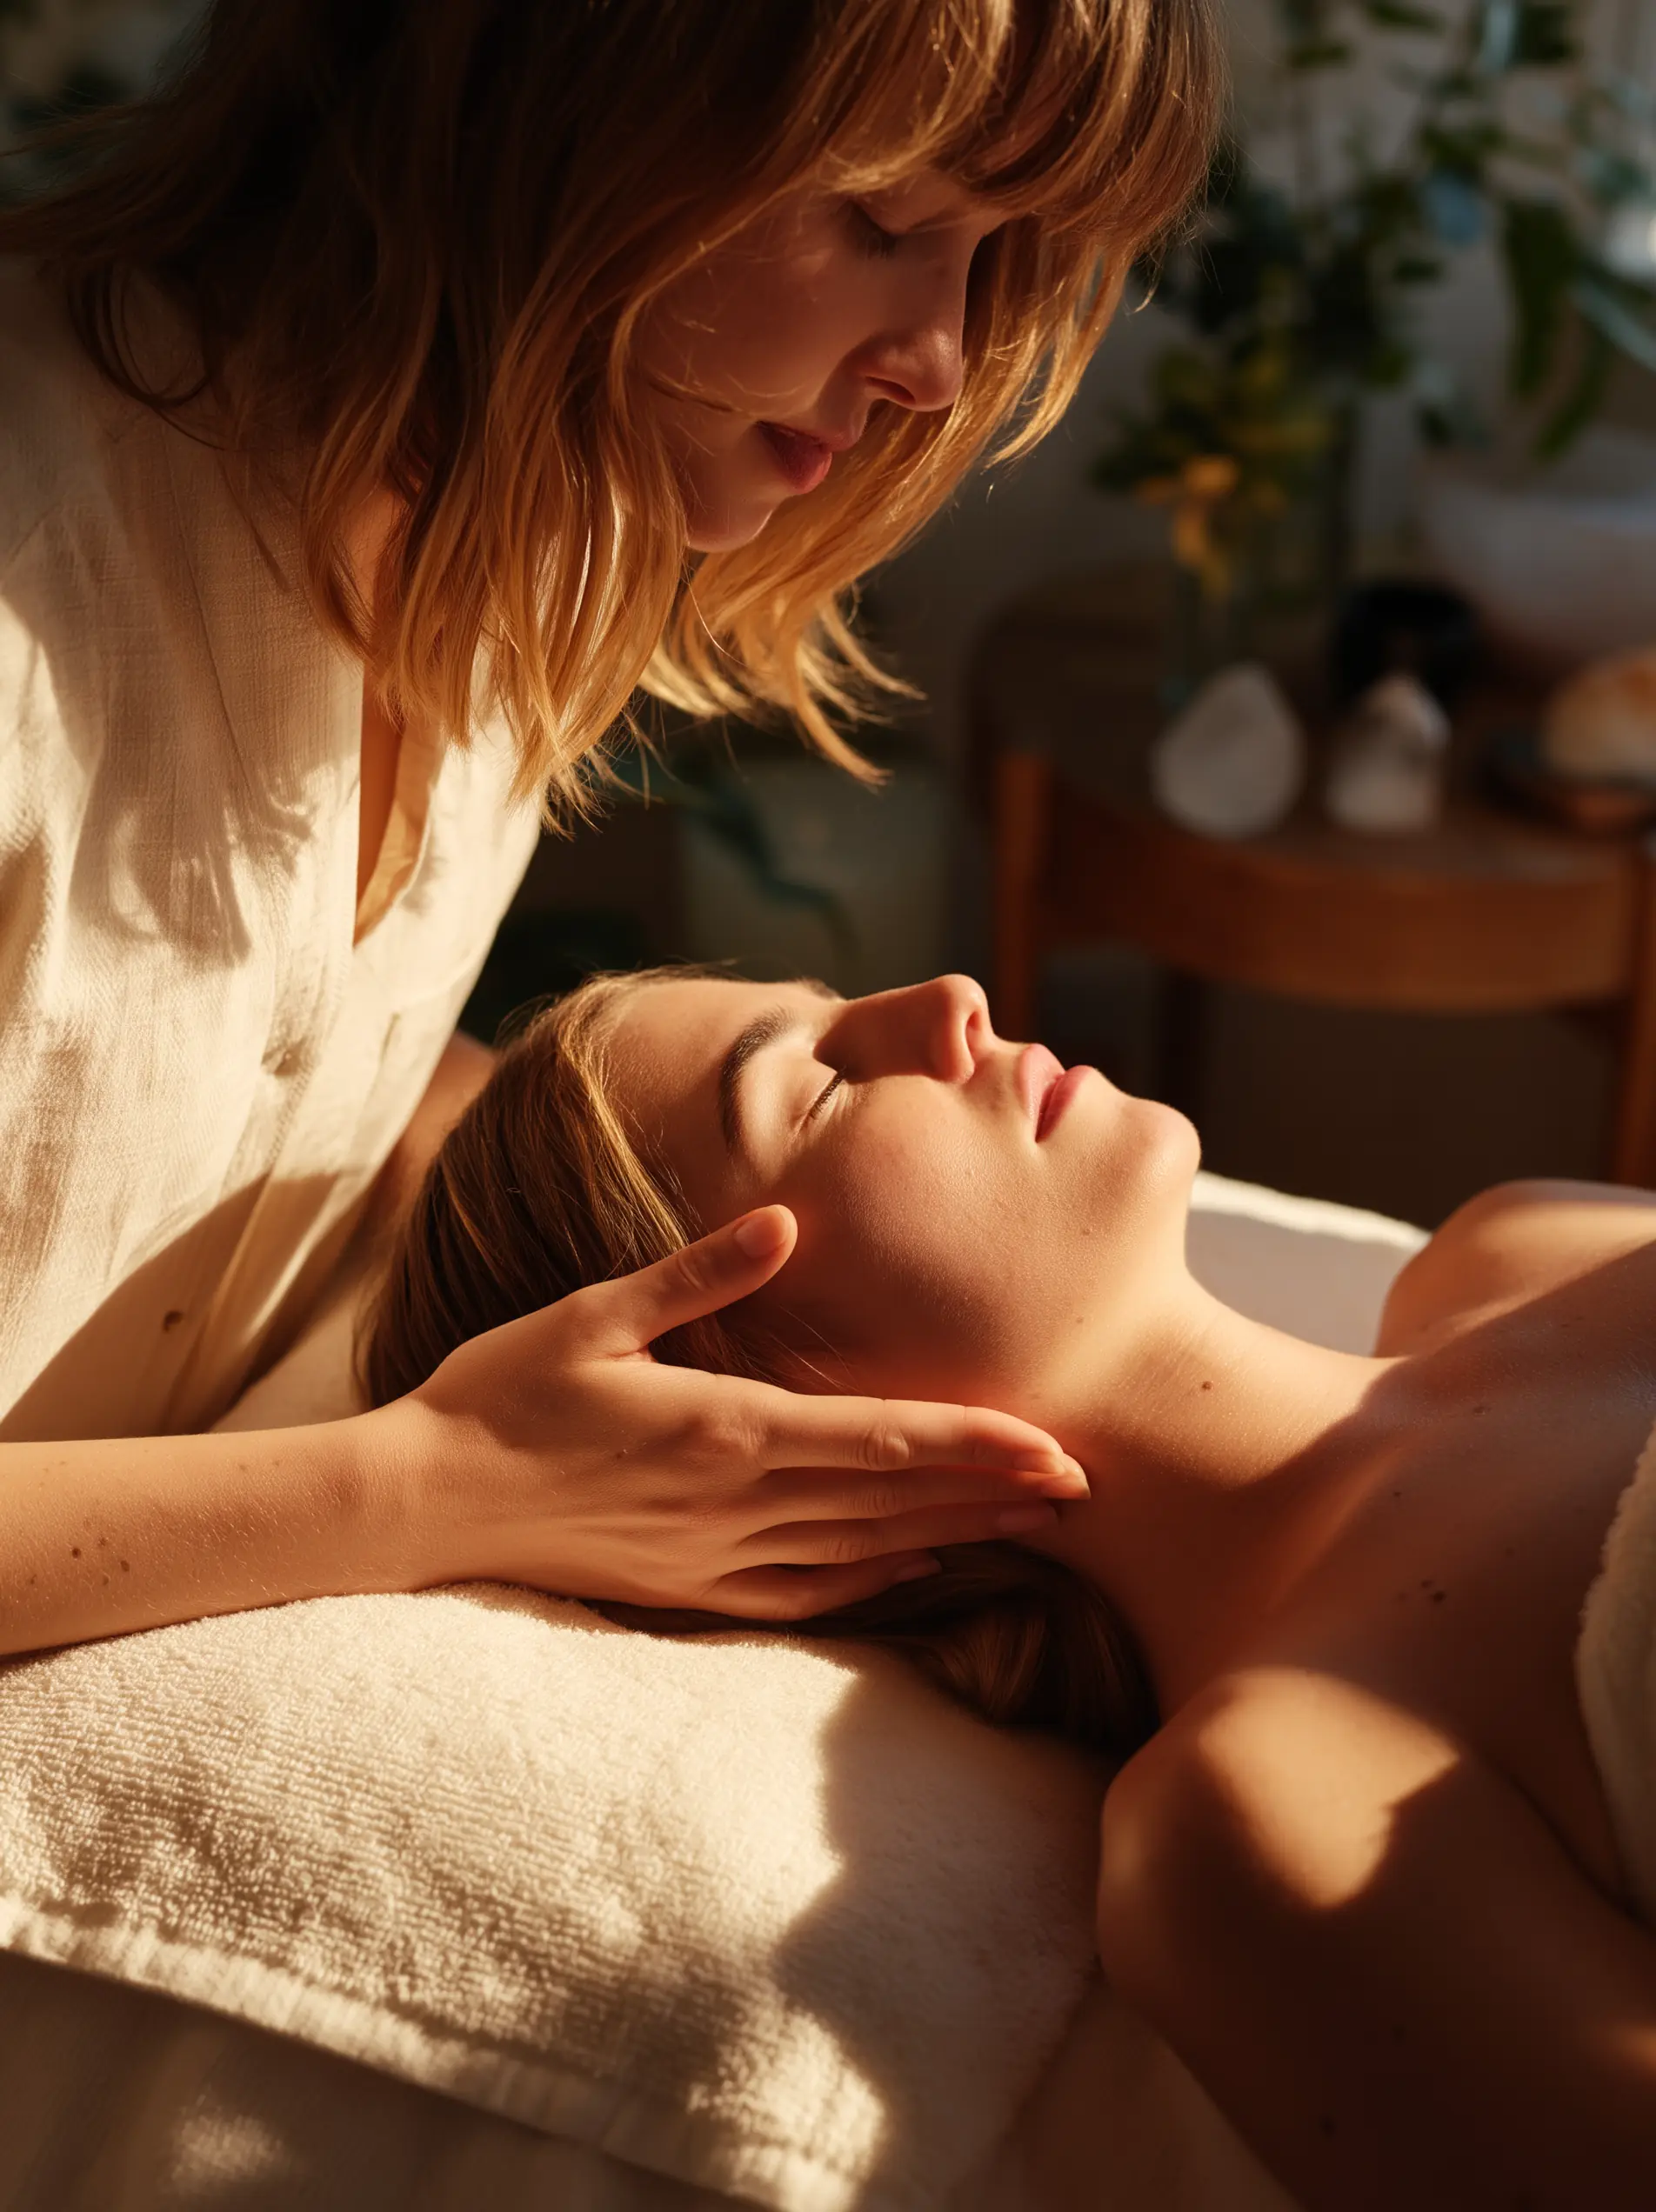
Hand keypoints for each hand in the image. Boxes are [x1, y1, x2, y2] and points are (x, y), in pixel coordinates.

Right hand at [372, 1204, 1087, 1618]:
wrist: (421, 1505)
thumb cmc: (499, 1396)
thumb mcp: (593, 1314)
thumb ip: (700, 1273)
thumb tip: (788, 1222)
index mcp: (722, 1427)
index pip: (879, 1439)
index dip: (974, 1444)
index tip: (1053, 1445)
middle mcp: (734, 1502)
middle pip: (893, 1500)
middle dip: (994, 1492)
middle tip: (1087, 1484)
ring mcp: (714, 1556)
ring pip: (864, 1548)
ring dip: (952, 1534)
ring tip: (1032, 1525)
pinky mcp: (689, 1587)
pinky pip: (806, 1591)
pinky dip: (875, 1577)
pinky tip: (918, 1565)